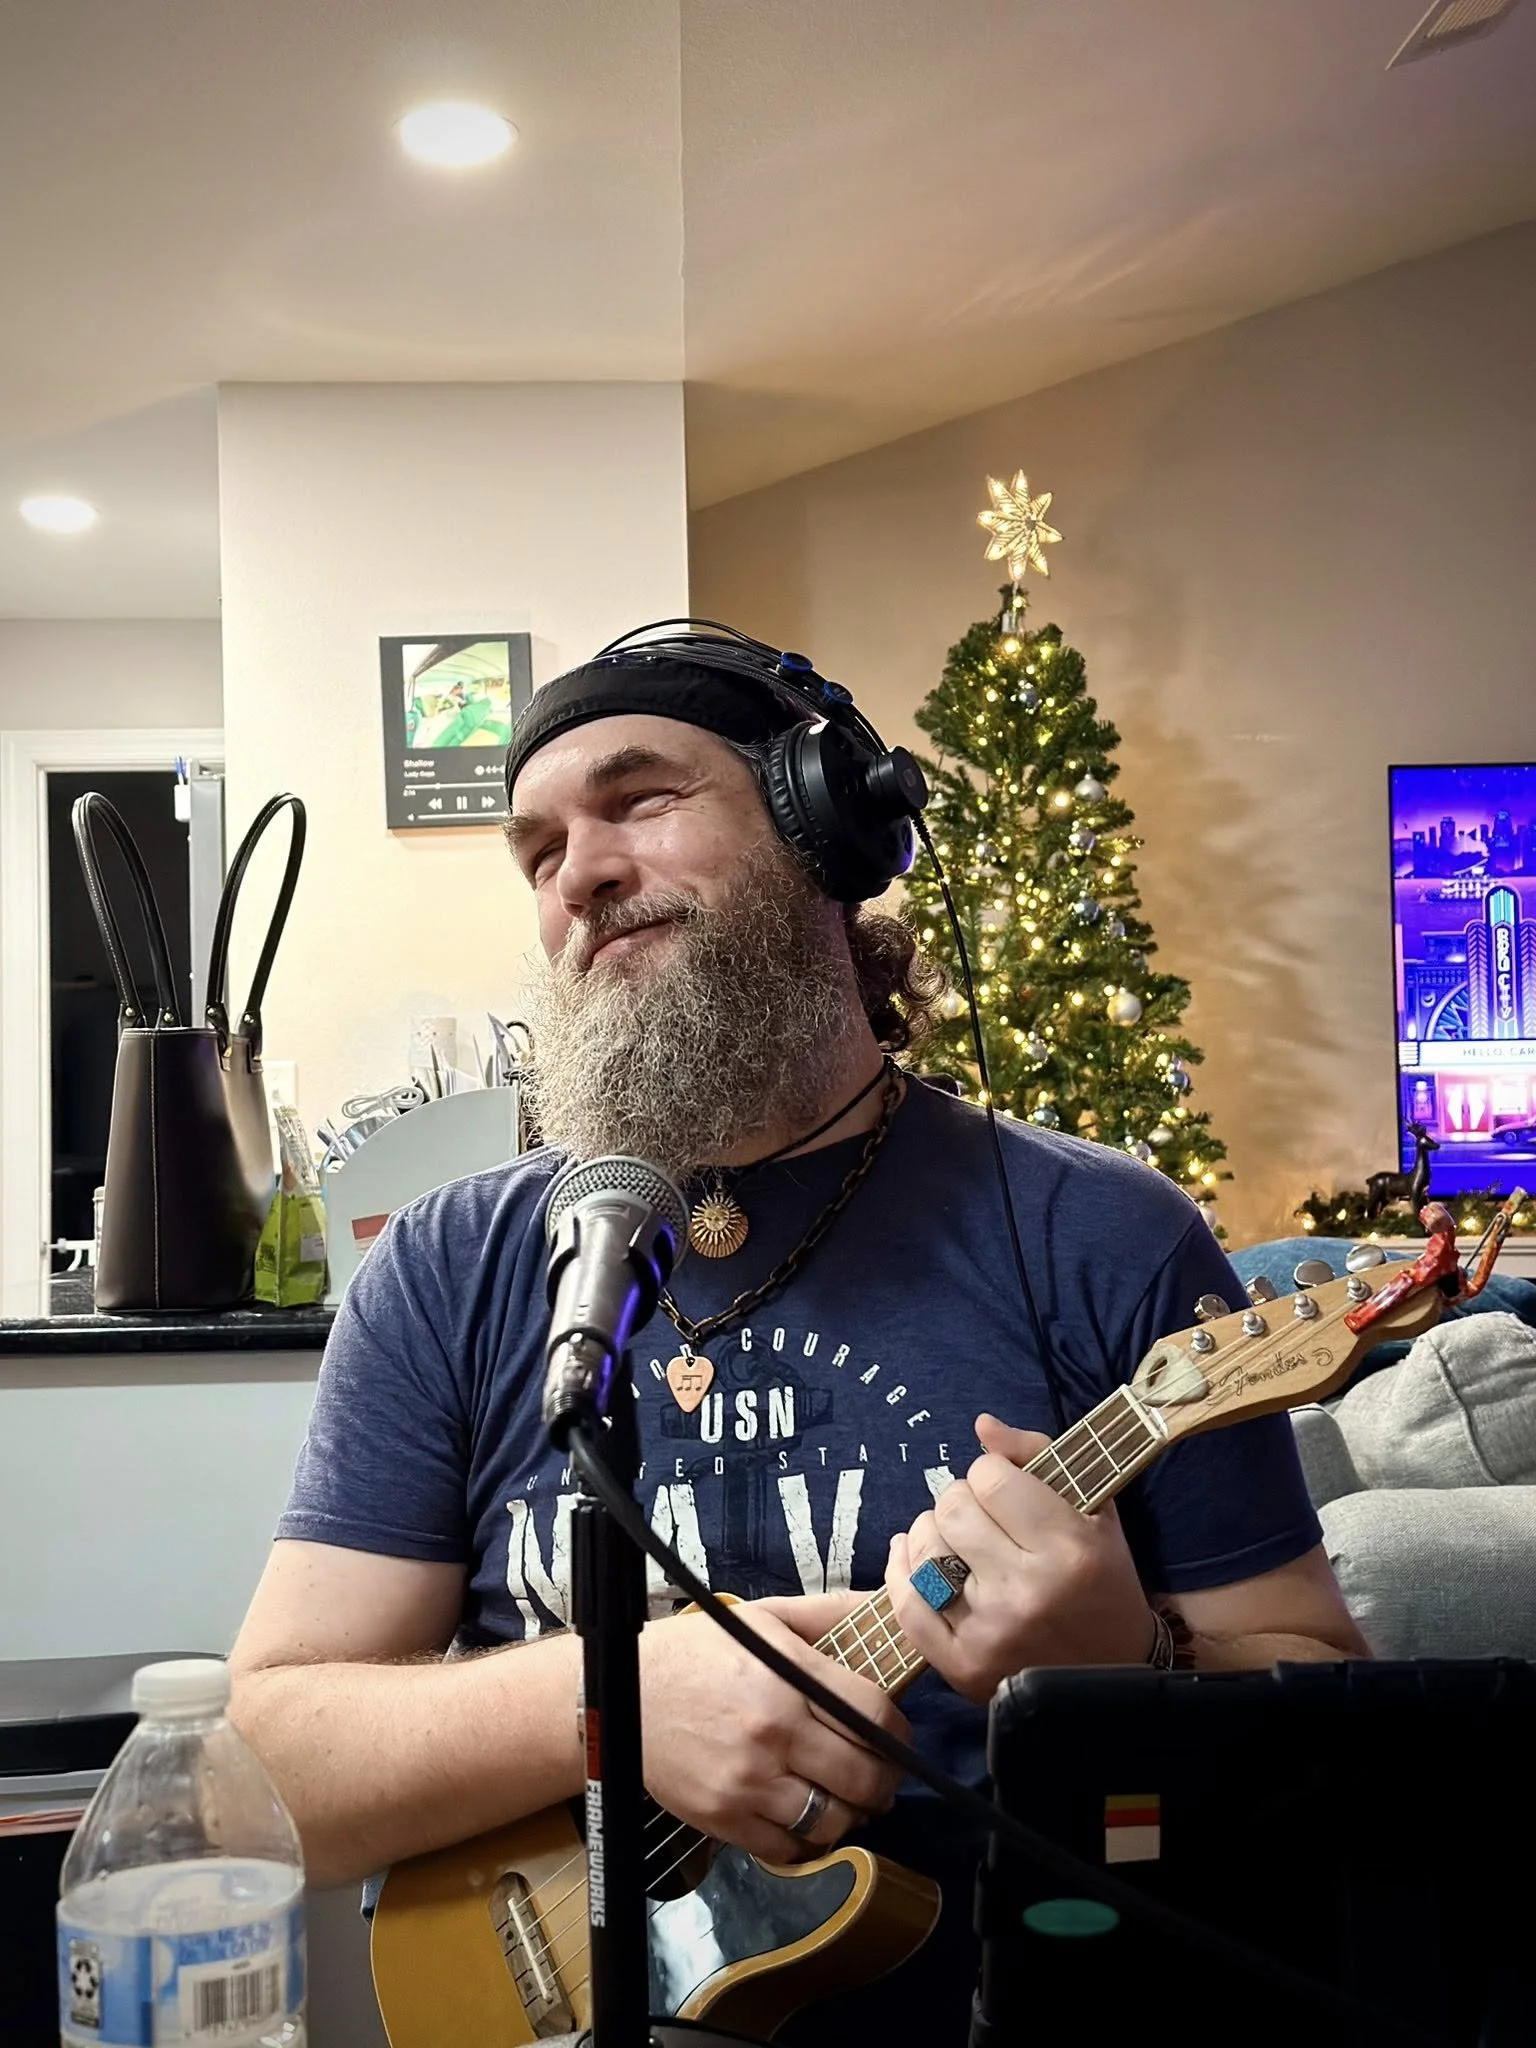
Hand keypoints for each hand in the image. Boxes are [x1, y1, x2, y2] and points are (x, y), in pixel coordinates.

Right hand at [638, 1593, 907, 1860]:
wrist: (620, 1692)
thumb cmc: (696, 1653)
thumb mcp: (762, 1618)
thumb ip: (825, 1614)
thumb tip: (878, 1609)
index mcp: (788, 1677)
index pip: (874, 1715)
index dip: (898, 1731)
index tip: (896, 1735)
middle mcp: (773, 1732)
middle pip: (863, 1776)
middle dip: (884, 1781)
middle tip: (880, 1776)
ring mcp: (748, 1782)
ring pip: (832, 1820)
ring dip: (849, 1814)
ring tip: (845, 1799)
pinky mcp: (722, 1818)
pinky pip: (788, 1849)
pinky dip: (804, 1840)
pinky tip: (802, 1816)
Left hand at [884, 1414, 1155, 1703]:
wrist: (1112, 1678)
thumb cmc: (1102, 1583)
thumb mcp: (1093, 1510)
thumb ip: (1037, 1454)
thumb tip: (982, 1425)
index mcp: (1067, 1549)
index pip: (991, 1479)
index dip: (991, 1473)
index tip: (1004, 1486)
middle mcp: (1026, 1591)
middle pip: (952, 1509)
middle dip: (962, 1500)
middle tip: (980, 1515)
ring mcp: (989, 1632)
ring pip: (925, 1551)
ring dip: (933, 1533)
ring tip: (956, 1539)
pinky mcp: (962, 1666)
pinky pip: (907, 1606)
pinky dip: (902, 1572)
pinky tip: (914, 1557)